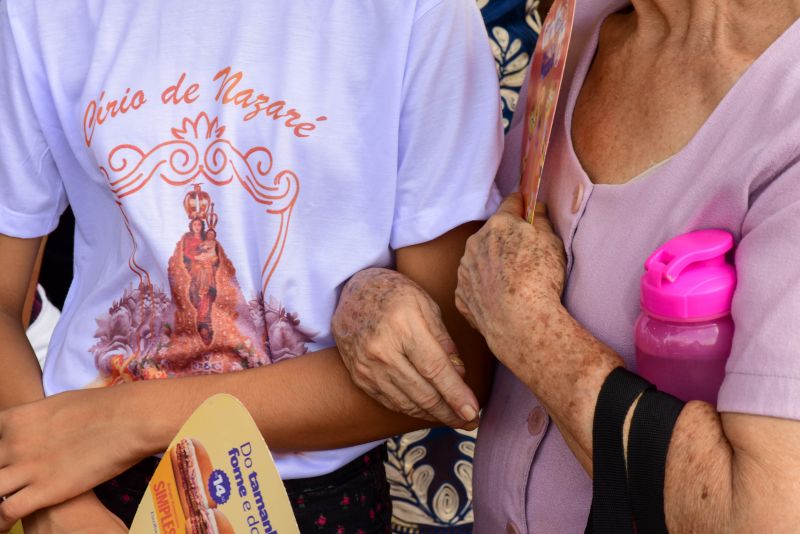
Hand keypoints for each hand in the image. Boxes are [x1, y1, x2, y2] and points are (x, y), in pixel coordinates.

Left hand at [0, 388, 144, 528]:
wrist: (129, 419)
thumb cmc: (104, 407)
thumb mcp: (59, 404)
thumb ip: (38, 421)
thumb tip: (37, 429)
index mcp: (16, 418)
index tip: (6, 460)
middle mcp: (14, 443)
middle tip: (9, 480)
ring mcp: (27, 467)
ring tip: (2, 502)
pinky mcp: (45, 490)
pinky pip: (6, 512)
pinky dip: (1, 522)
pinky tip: (5, 525)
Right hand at [332, 268, 479, 428]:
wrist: (351, 292)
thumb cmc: (394, 293)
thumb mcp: (425, 303)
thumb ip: (443, 339)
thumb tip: (459, 373)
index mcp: (403, 326)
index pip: (435, 369)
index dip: (456, 395)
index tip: (473, 412)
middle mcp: (382, 350)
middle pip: (422, 392)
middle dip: (450, 413)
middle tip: (470, 422)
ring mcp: (367, 366)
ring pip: (406, 403)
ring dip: (432, 415)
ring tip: (453, 419)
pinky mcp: (359, 376)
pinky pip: (390, 401)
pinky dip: (411, 409)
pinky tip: (428, 411)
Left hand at [455, 193, 566, 363]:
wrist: (520, 323)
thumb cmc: (540, 279)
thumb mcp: (552, 242)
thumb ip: (541, 220)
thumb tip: (535, 208)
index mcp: (498, 225)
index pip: (511, 203)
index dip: (523, 206)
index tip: (528, 210)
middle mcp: (475, 243)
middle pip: (493, 233)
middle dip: (507, 240)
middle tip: (526, 258)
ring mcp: (465, 270)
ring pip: (481, 260)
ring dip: (493, 265)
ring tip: (514, 284)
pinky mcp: (461, 295)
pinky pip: (474, 286)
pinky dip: (485, 290)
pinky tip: (502, 301)